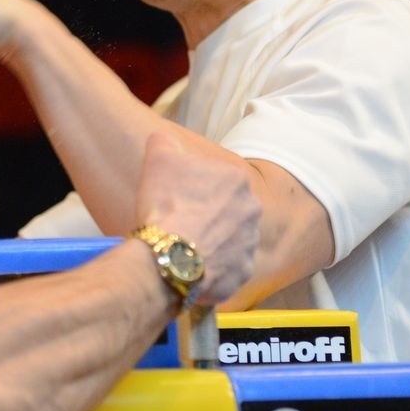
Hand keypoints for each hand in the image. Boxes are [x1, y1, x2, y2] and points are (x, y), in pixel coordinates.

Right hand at [133, 130, 259, 306]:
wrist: (170, 258)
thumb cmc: (166, 205)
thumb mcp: (157, 161)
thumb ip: (163, 143)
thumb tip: (163, 139)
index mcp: (237, 178)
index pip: (214, 178)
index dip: (192, 187)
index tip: (176, 197)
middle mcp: (252, 208)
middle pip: (226, 207)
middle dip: (208, 212)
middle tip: (181, 221)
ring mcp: (250, 242)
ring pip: (230, 236)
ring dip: (213, 239)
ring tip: (186, 246)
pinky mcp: (244, 271)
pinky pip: (229, 265)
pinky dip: (214, 265)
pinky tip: (193, 265)